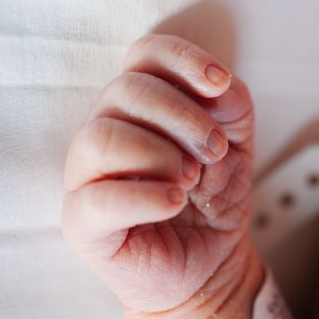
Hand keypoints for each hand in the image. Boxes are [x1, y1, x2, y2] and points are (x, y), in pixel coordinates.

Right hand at [62, 34, 256, 313]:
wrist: (209, 265)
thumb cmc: (211, 196)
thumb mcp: (237, 140)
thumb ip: (230, 103)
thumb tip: (214, 88)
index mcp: (137, 104)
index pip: (143, 54)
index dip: (181, 58)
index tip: (219, 83)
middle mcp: (104, 130)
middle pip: (126, 90)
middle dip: (183, 117)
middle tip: (214, 151)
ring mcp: (85, 176)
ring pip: (101, 137)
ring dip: (159, 154)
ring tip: (190, 180)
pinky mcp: (82, 223)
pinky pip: (97, 199)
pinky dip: (144, 197)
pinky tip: (174, 202)